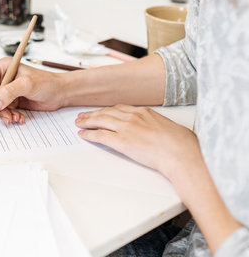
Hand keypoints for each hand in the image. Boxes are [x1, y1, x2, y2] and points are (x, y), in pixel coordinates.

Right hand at [0, 57, 66, 124]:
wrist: (60, 93)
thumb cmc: (47, 82)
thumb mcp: (27, 84)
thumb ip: (9, 92)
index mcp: (4, 67)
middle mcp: (4, 78)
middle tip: (3, 114)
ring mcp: (8, 90)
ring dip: (4, 113)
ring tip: (14, 118)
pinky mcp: (13, 100)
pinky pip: (5, 110)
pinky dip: (10, 116)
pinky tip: (19, 117)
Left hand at [75, 104, 202, 178]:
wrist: (179, 151)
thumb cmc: (179, 143)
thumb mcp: (167, 127)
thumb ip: (155, 126)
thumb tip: (156, 133)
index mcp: (144, 112)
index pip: (120, 108)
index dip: (107, 110)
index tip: (101, 111)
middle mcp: (132, 117)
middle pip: (107, 112)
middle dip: (93, 114)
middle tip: (83, 116)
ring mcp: (126, 128)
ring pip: (100, 121)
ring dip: (87, 122)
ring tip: (79, 123)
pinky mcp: (121, 141)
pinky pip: (100, 135)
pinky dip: (89, 134)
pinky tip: (83, 134)